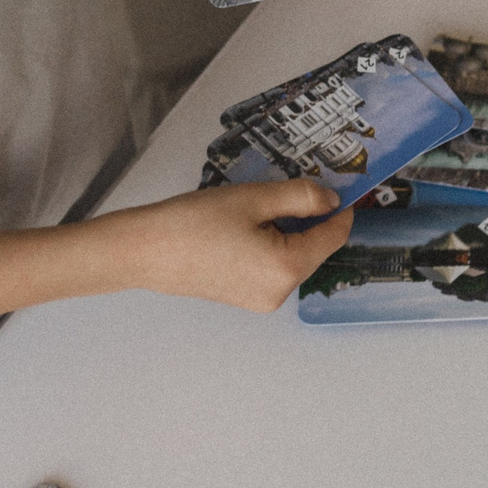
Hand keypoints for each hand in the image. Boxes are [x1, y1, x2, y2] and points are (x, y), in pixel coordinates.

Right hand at [107, 181, 351, 311]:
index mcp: (286, 268)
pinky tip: (246, 227)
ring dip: (289, 232)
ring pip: (294, 258)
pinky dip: (272, 246)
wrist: (143, 250)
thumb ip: (301, 197)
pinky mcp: (245, 298)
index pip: (334, 236)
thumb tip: (332, 199)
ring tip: (256, 210)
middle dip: (310, 219)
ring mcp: (261, 300)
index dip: (341, 209)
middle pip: (315, 248)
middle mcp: (279, 292)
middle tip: (293, 189)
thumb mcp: (255, 199)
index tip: (344, 187)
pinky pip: (273, 268)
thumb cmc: (191, 224)